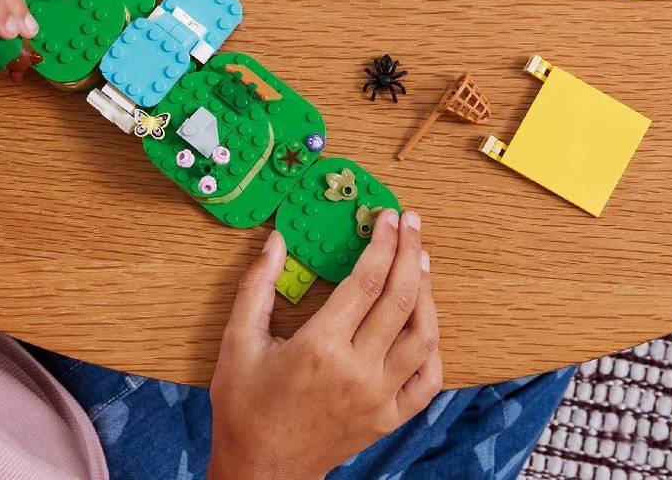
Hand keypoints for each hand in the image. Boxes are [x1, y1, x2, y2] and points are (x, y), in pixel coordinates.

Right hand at [209, 211, 440, 479]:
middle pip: (400, 300)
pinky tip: (425, 320)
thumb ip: (257, 286)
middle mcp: (357, 371)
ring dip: (427, 293)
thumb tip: (276, 241)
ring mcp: (379, 398)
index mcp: (320, 347)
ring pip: (422, 337)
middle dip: (410, 252)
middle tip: (411, 222)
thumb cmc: (245, 405)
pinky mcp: (389, 419)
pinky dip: (433, 346)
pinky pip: (428, 380)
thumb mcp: (238, 340)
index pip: (366, 281)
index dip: (383, 244)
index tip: (388, 217)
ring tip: (421, 260)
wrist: (262, 471)